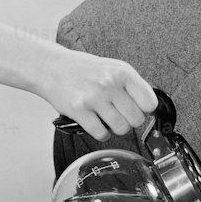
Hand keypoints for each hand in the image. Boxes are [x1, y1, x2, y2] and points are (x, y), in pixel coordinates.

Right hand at [40, 49, 156, 139]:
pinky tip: (97, 124)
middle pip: (137, 119)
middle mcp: (110, 84)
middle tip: (121, 116)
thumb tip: (148, 106)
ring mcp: (94, 98)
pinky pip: (101, 133)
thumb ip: (130, 85)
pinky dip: (101, 134)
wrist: (51, 67)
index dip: (145, 109)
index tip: (139, 109)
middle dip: (130, 121)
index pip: (149, 102)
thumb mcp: (112, 68)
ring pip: (121, 128)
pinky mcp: (79, 111)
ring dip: (116, 128)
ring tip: (108, 119)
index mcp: (122, 72)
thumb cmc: (83, 70)